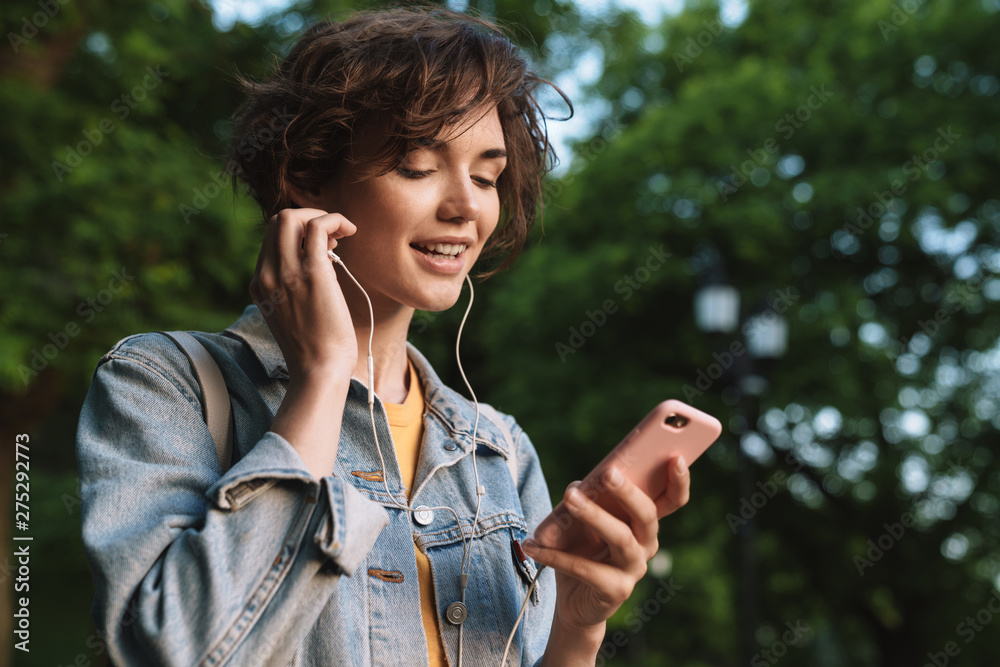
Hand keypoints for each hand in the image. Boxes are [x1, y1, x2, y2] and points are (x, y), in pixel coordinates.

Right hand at [248, 208, 358, 379]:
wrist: (319, 370)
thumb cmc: (316, 347)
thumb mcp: (292, 313)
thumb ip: (294, 287)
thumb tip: (320, 260)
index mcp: (259, 283)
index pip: (271, 239)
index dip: (298, 233)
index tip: (324, 246)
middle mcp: (266, 274)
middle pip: (277, 221)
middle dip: (308, 218)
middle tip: (334, 238)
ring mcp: (286, 272)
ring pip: (291, 217)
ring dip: (321, 216)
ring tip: (342, 234)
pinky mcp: (312, 273)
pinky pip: (317, 227)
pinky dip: (335, 219)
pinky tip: (350, 230)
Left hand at [525, 455, 690, 644]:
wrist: (573, 602)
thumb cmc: (581, 551)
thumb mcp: (582, 519)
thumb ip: (586, 498)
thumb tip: (578, 487)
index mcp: (643, 523)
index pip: (671, 501)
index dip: (679, 482)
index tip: (675, 458)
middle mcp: (646, 544)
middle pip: (646, 515)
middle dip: (628, 492)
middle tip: (607, 473)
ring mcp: (634, 569)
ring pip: (621, 538)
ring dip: (594, 515)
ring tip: (570, 497)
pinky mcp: (616, 591)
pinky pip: (587, 569)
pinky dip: (557, 556)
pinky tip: (534, 545)